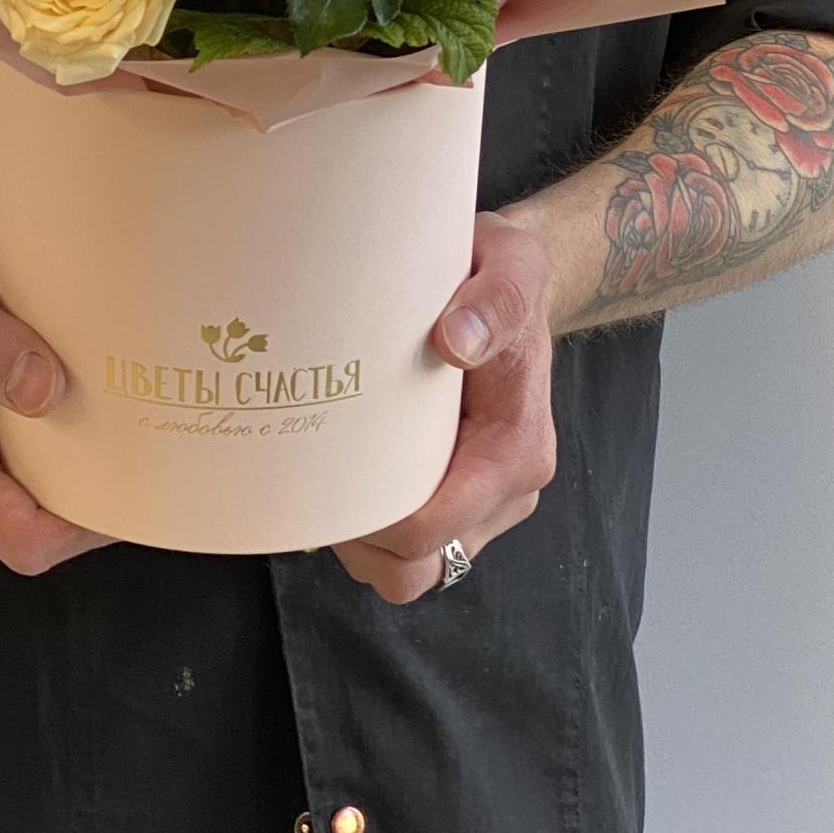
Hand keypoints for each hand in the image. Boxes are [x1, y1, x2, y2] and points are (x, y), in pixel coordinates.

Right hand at [0, 191, 116, 575]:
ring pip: (40, 500)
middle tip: (150, 442)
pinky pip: (35, 468)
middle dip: (97, 500)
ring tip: (129, 418)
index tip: (139, 482)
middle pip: (38, 527)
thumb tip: (41, 390)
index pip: (19, 537)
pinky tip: (99, 404)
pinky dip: (71, 445)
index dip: (83, 528)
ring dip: (87, 472)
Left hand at [329, 209, 557, 602]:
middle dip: (363, 546)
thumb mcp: (510, 265)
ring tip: (330, 483)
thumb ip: (495, 300)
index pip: (437, 525)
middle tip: (317, 490)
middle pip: (422, 567)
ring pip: (416, 567)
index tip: (329, 481)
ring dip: (367, 542)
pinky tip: (352, 474)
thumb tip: (457, 339)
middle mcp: (509, 485)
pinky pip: (417, 544)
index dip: (376, 523)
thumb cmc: (504, 276)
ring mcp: (488, 498)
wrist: (516, 286)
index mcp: (516, 446)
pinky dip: (379, 526)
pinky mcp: (466, 494)